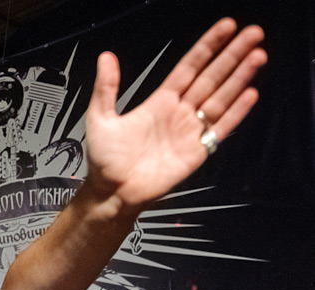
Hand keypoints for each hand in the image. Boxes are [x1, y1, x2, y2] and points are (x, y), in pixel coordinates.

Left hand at [84, 18, 266, 214]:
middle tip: (252, 34)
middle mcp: (178, 114)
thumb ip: (106, 88)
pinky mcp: (197, 151)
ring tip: (257, 56)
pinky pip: (221, 128)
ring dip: (240, 77)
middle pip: (211, 78)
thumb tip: (105, 58)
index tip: (226, 29)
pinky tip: (249, 94)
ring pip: (221, 98)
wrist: (112, 193)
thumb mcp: (100, 118)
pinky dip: (236, 112)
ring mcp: (189, 131)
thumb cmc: (105, 162)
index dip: (208, 47)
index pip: (189, 67)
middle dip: (232, 55)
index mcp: (158, 103)